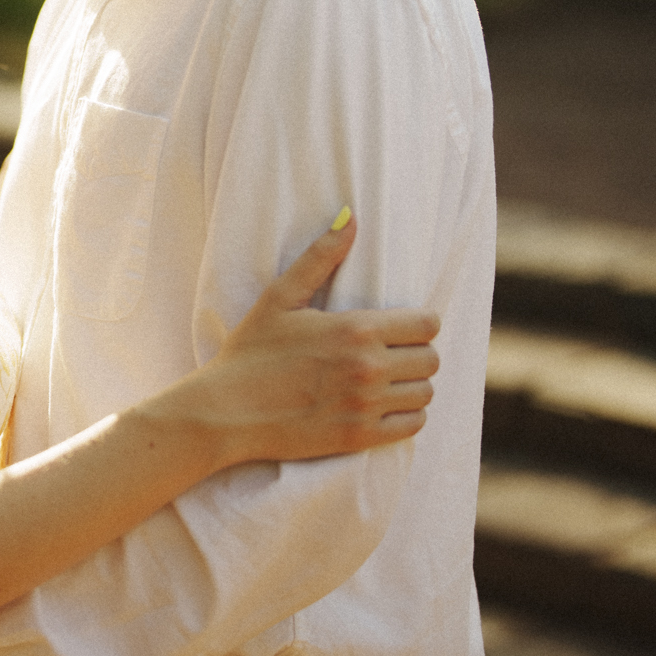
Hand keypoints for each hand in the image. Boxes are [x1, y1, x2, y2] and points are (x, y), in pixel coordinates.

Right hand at [155, 213, 440, 466]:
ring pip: (425, 393)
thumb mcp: (279, 298)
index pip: (427, 324)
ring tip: (387, 380)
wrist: (224, 412)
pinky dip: (406, 416)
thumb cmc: (249, 352)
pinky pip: (412, 425)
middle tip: (390, 354)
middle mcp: (368, 368)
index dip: (418, 323)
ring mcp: (366, 405)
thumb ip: (320, 258)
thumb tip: (350, 218)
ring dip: (412, 385)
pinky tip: (382, 406)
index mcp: (355, 329)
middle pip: (431, 359)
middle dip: (415, 353)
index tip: (399, 327)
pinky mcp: (360, 437)